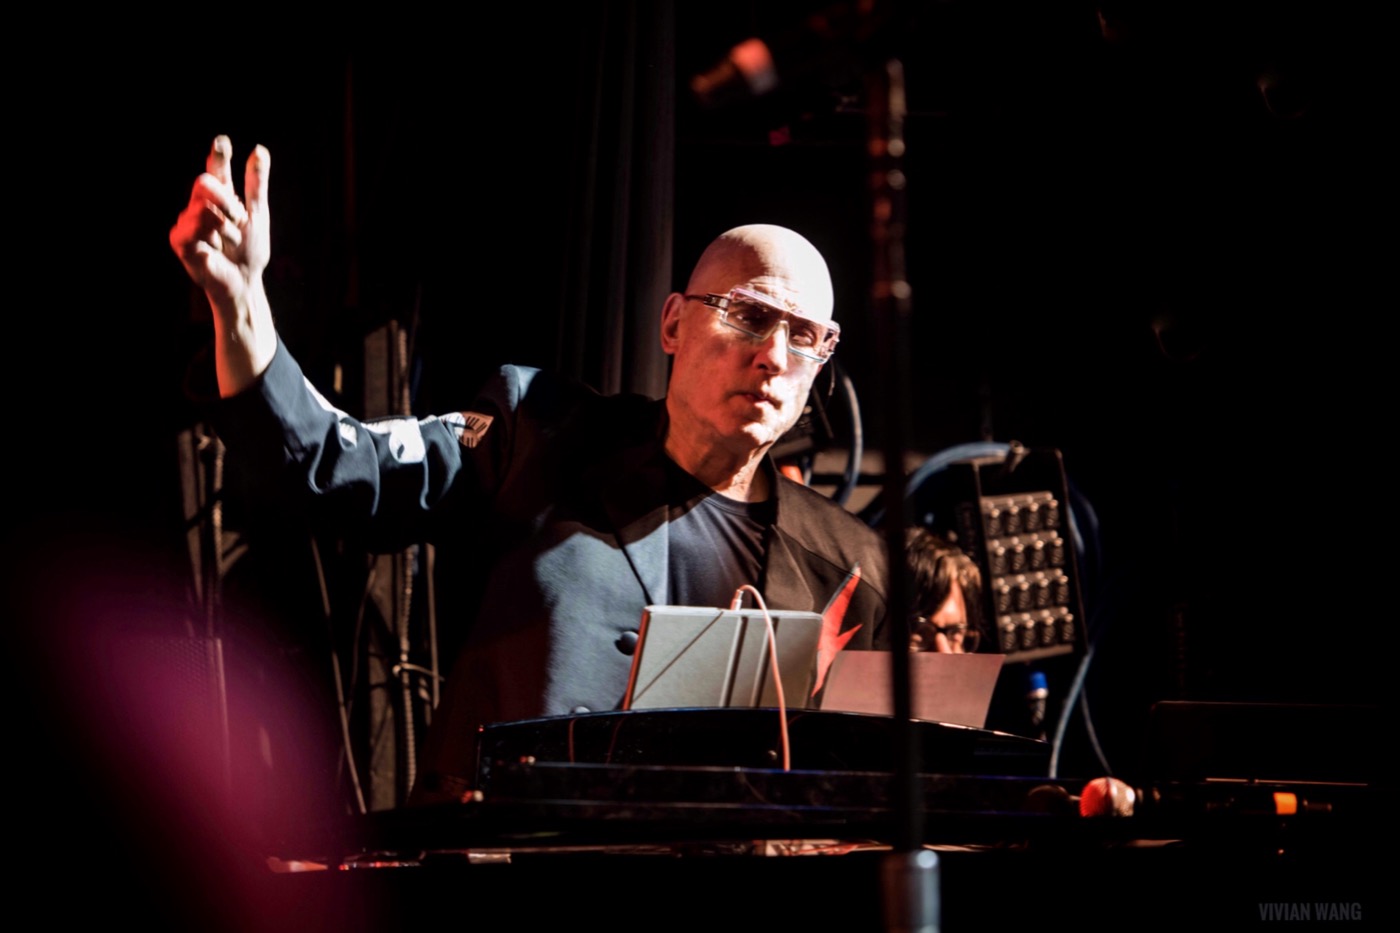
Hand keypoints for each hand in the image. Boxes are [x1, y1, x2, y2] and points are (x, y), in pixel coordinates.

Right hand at [169, 136, 270, 317]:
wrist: (243, 280)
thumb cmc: (249, 251)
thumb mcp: (257, 214)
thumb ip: (256, 183)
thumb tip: (259, 149)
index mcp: (220, 197)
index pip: (217, 169)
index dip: (218, 154)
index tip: (222, 140)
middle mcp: (200, 204)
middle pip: (206, 183)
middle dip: (229, 204)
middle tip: (238, 222)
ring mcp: (187, 220)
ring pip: (203, 208)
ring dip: (225, 228)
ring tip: (227, 242)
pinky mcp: (178, 238)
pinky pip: (194, 226)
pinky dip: (211, 239)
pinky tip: (213, 250)